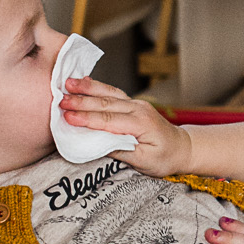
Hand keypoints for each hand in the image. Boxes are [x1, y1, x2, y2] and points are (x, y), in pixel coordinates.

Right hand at [59, 76, 192, 175]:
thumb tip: (97, 144)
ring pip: (108, 94)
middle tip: (60, 100)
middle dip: (81, 101)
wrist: (182, 148)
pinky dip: (97, 87)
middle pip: (105, 104)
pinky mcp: (132, 104)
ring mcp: (136, 104)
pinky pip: (112, 93)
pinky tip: (83, 82)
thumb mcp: (144, 161)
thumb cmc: (165, 157)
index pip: (108, 120)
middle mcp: (138, 109)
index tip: (67, 117)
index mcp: (141, 123)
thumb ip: (121, 151)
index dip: (86, 118)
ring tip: (67, 83)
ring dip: (87, 88)